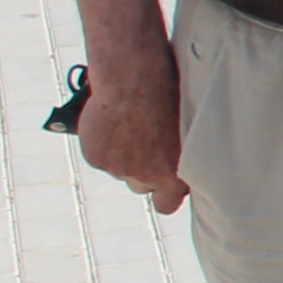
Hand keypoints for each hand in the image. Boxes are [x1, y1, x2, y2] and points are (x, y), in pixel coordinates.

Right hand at [78, 43, 187, 212]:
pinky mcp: (97, 158)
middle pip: (141, 186)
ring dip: (123, 153)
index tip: (165, 180)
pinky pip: (100, 154)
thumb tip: (177, 158)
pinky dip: (103, 141)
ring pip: (120, 168)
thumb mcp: (186, 128)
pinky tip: (111, 119)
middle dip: (143, 170)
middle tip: (146, 143)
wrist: (134, 78)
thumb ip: (180, 152)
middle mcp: (146, 177)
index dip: (164, 193)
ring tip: (130, 123)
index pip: (167, 204)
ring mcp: (118, 169)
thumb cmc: (169, 95)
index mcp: (174, 174)